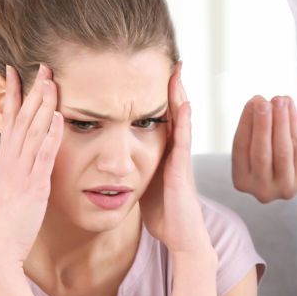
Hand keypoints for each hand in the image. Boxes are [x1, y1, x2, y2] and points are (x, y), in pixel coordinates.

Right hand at [0, 64, 64, 270]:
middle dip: (32, 91)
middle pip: (22, 119)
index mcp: (6, 163)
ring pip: (32, 132)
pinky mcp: (33, 188)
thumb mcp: (9, 193)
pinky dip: (50, 136)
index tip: (15, 70)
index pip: (10, 120)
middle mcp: (11, 163)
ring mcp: (21, 174)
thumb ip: (17, 175)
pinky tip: (58, 118)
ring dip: (42, 105)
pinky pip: (43, 157)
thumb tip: (24, 165)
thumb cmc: (4, 226)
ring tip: (51, 80)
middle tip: (43, 65)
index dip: (13, 94)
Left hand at [142, 66, 212, 256]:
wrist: (180, 236)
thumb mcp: (141, 183)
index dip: (155, 95)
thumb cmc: (161, 213)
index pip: (159, 116)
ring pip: (181, 119)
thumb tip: (112, 161)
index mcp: (162, 152)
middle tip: (167, 59)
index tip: (146, 71)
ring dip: (179, 94)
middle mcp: (174, 150)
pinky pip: (184, 138)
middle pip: (172, 111)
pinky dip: (184, 118)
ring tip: (176, 70)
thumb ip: (133, 167)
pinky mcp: (182, 167)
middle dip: (170, 86)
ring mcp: (181, 157)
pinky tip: (183, 102)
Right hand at [230, 93, 296, 203]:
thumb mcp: (258, 142)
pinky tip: (290, 106)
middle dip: (261, 125)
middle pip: (261, 153)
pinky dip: (294, 123)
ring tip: (279, 100)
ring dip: (280, 122)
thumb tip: (255, 102)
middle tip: (262, 102)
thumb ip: (253, 127)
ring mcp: (285, 187)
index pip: (241, 150)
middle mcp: (262, 190)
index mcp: (242, 181)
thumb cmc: (274, 148)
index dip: (246, 124)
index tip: (250, 102)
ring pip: (282, 150)